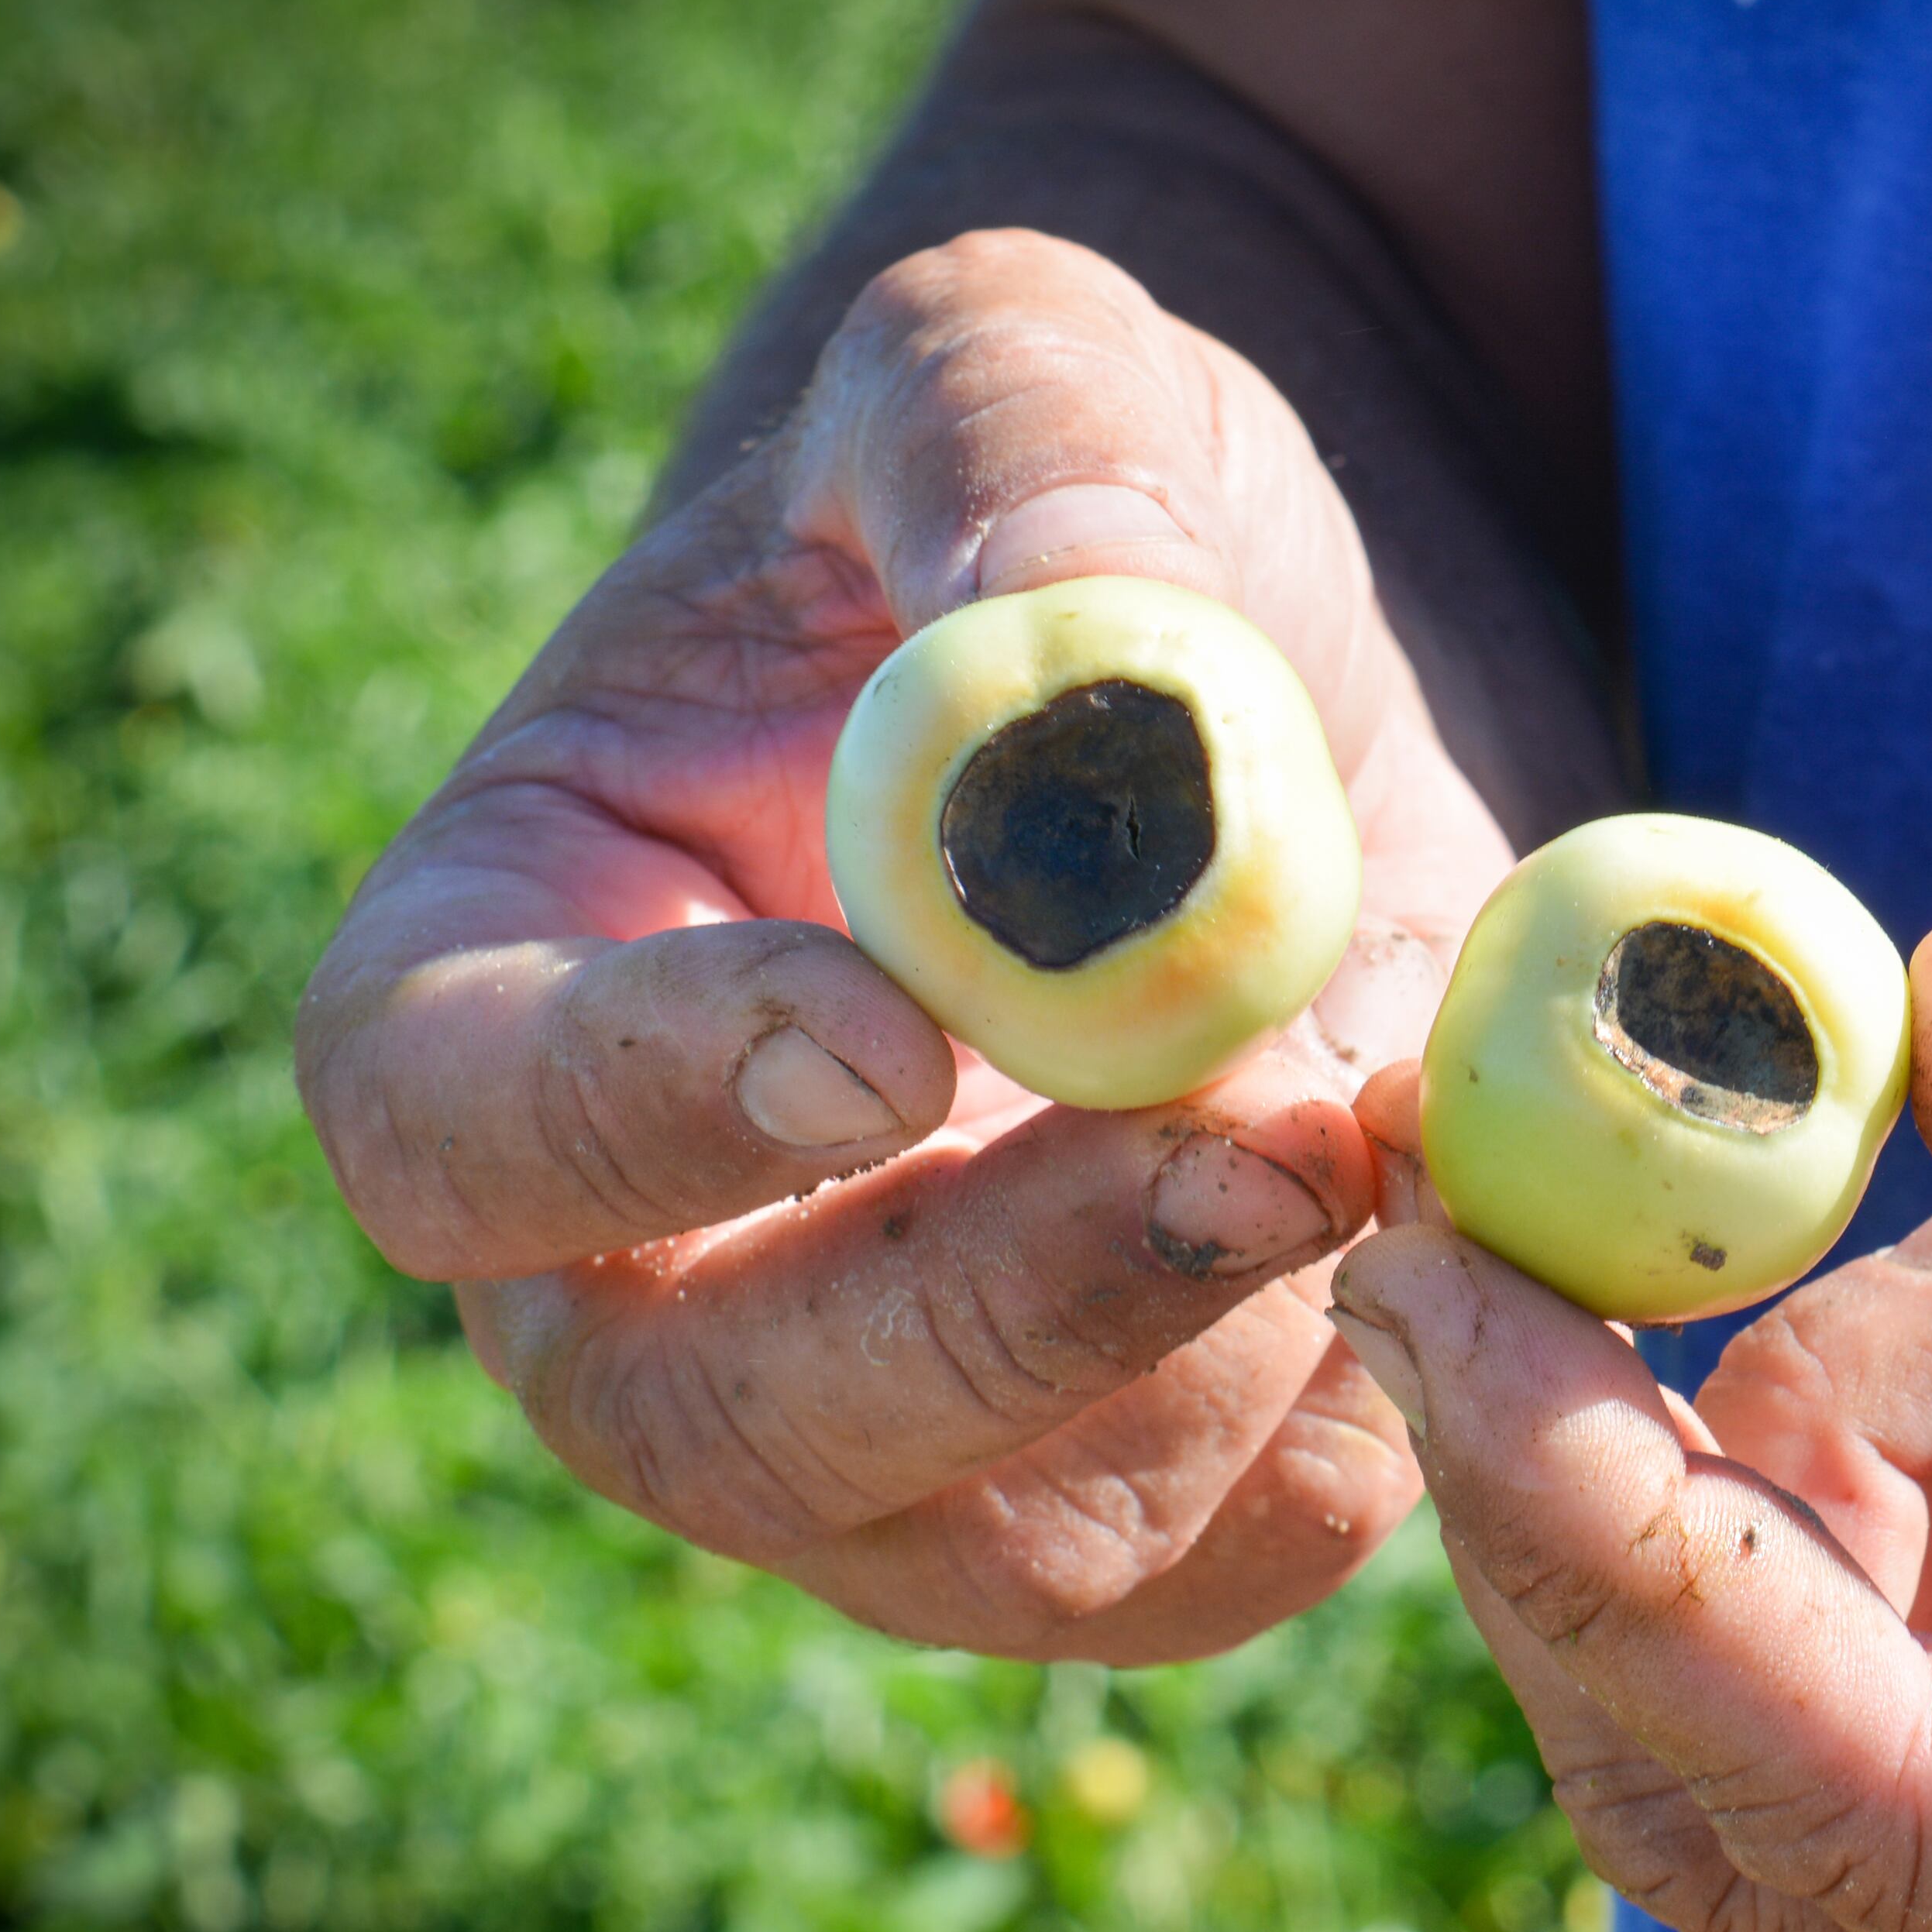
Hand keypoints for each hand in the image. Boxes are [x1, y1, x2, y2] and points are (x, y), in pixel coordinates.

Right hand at [300, 230, 1512, 1659]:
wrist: (1278, 662)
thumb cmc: (1068, 485)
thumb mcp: (1025, 366)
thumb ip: (1015, 461)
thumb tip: (1086, 699)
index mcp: (505, 977)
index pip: (459, 1125)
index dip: (644, 1110)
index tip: (890, 1035)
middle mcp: (651, 1260)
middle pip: (730, 1417)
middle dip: (1011, 1306)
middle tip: (1267, 1144)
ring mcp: (885, 1422)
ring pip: (1012, 1540)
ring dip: (1235, 1362)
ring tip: (1408, 1116)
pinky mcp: (1129, 1487)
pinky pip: (1231, 1565)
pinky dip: (1378, 1426)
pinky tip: (1472, 1221)